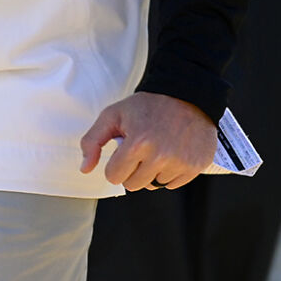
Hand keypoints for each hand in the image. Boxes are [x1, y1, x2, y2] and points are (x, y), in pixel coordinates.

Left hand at [78, 92, 216, 190]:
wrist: (185, 95)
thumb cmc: (147, 105)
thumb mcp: (113, 115)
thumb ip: (93, 141)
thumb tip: (85, 168)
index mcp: (137, 144)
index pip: (114, 176)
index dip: (115, 164)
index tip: (122, 151)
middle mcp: (160, 157)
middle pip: (133, 184)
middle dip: (131, 169)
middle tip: (140, 149)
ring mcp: (180, 163)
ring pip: (153, 185)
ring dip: (151, 171)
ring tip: (156, 149)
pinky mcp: (195, 167)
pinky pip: (172, 184)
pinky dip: (169, 173)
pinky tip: (170, 153)